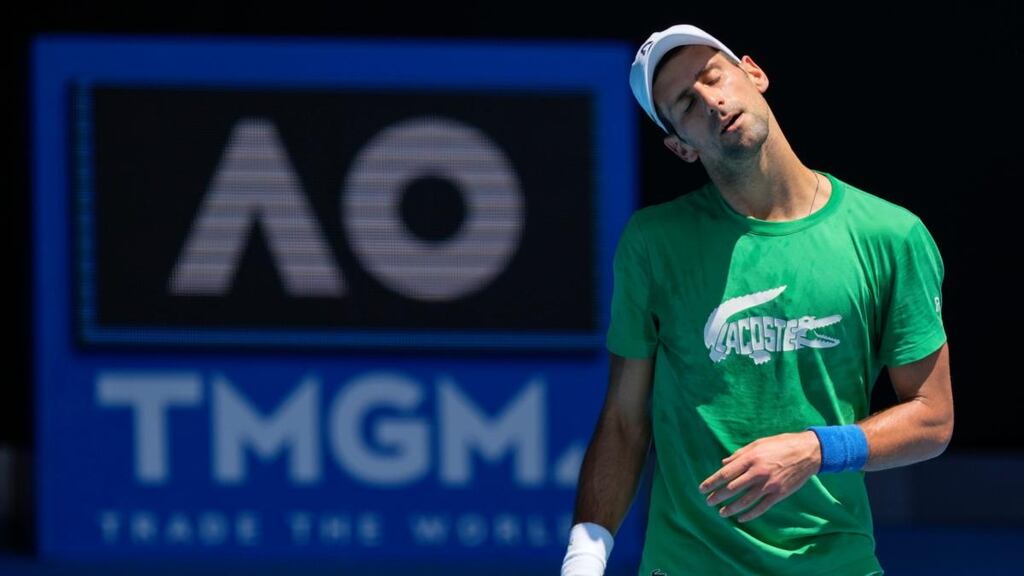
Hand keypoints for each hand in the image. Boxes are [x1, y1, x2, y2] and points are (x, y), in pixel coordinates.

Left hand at [698, 431, 821, 522]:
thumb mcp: (757, 444)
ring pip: (745, 501)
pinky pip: (761, 507)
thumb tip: (723, 464)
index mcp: (751, 458)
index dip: (712, 482)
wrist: (808, 452)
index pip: (725, 473)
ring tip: (721, 512)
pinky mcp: (779, 494)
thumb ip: (739, 454)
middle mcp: (758, 473)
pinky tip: (741, 518)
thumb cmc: (780, 444)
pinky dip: (750, 514)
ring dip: (731, 508)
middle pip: (732, 489)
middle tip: (708, 502)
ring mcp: (769, 485)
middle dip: (717, 497)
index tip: (702, 488)